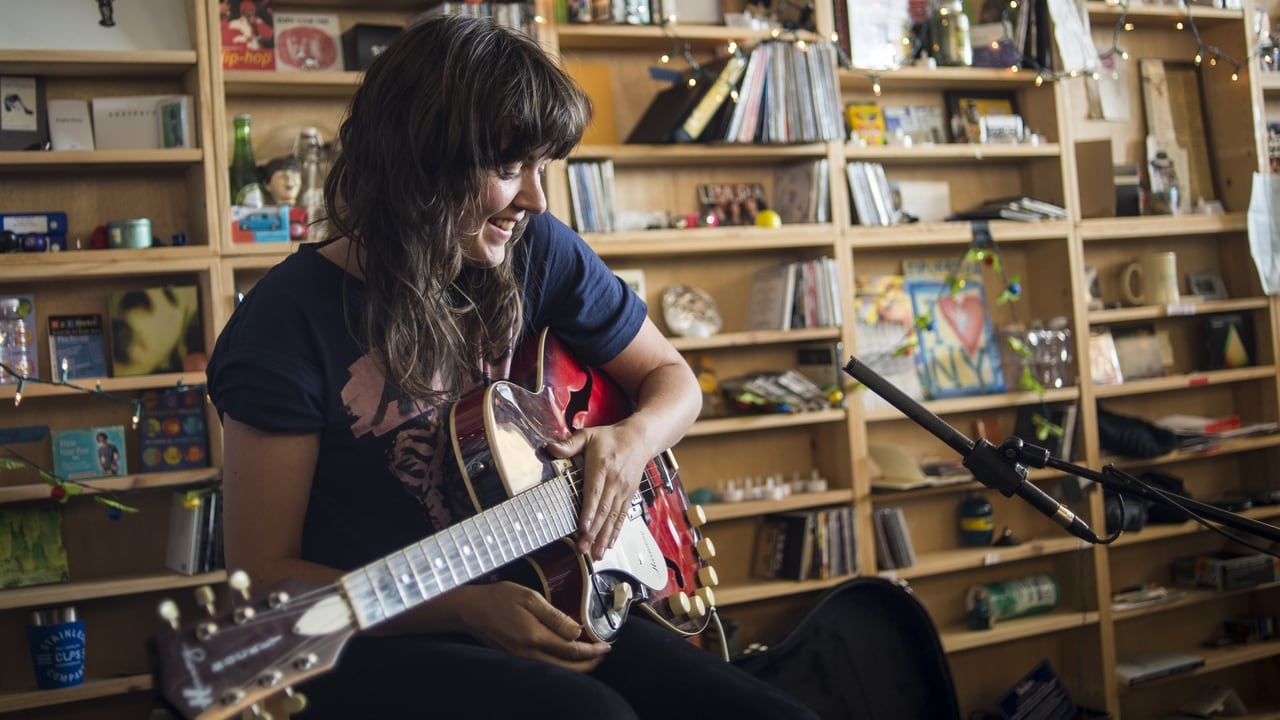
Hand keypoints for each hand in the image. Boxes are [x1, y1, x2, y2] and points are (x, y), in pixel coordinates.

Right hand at [458, 582, 608, 670]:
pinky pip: (545, 668)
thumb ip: (555, 616)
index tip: (606, 646)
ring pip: (557, 671)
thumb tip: (577, 630)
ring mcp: (522, 659)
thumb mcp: (530, 597)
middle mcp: (529, 653)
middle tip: (603, 653)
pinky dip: (561, 665)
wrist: (470, 610)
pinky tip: (567, 655)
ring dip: (577, 666)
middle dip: (589, 663)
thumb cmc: (499, 598)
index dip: (593, 651)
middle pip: (568, 668)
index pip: (572, 651)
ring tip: (590, 655)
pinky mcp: (516, 659)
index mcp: (535, 636)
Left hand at [546, 422, 649, 559]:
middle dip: (593, 532)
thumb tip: (550, 448)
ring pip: (613, 517)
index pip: (594, 492)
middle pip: (603, 510)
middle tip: (583, 549)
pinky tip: (609, 544)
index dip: (589, 511)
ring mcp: (623, 490)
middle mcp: (614, 481)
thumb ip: (569, 444)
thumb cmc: (610, 438)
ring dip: (604, 537)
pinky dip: (615, 532)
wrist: (639, 439)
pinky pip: (621, 516)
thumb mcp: (588, 435)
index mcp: (602, 467)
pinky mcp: (629, 496)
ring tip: (596, 554)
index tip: (583, 527)